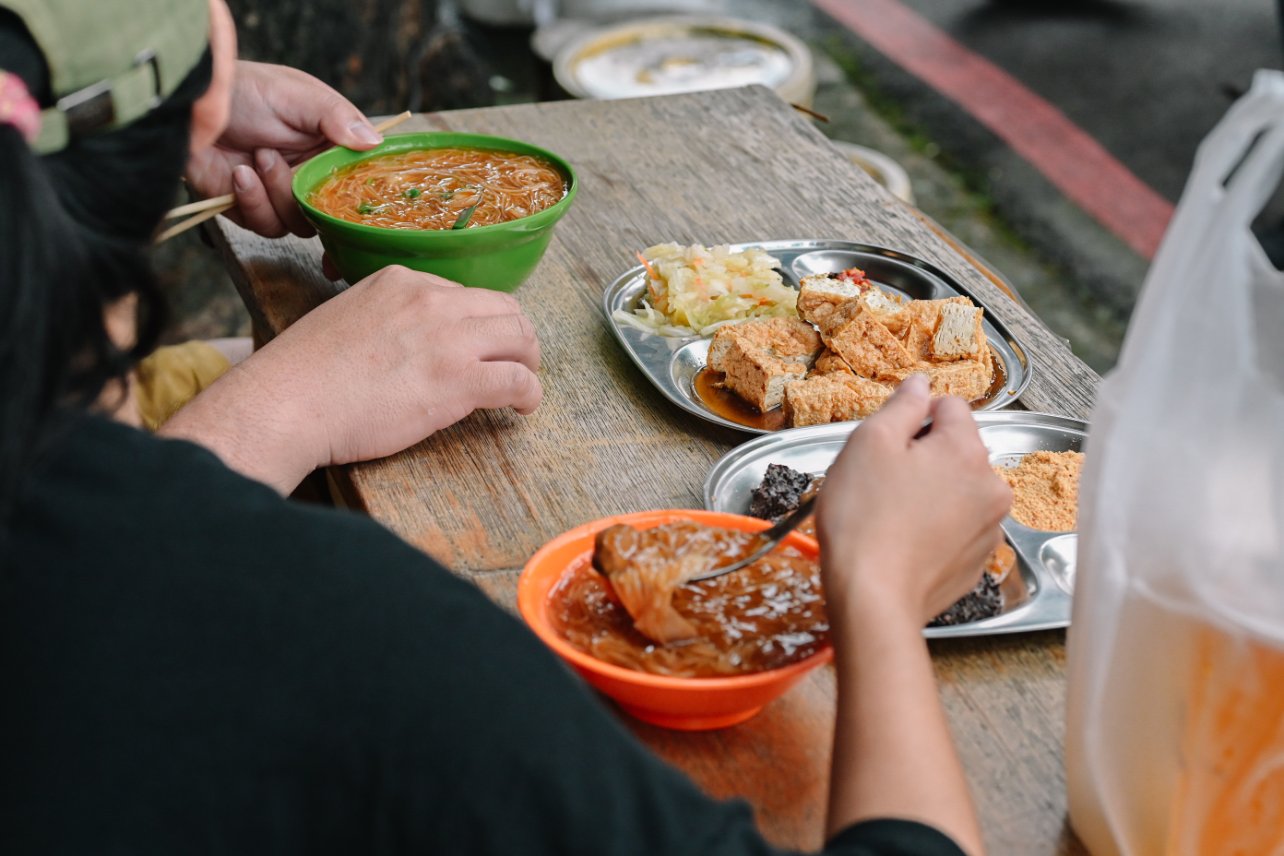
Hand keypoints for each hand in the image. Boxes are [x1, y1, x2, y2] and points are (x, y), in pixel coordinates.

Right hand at [160, 267, 541, 492]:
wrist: (288, 402)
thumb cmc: (304, 374)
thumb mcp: (346, 318)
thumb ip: (386, 320)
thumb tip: (408, 343)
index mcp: (400, 280)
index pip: (462, 294)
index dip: (477, 322)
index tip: (477, 345)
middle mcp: (431, 299)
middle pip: (502, 307)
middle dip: (515, 335)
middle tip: (516, 361)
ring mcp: (449, 337)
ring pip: (520, 337)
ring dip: (529, 361)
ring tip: (525, 382)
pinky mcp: (459, 379)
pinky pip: (518, 379)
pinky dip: (531, 393)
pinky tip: (525, 406)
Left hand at [185, 60, 382, 236]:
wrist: (188, 106)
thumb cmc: (244, 90)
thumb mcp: (298, 95)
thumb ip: (337, 117)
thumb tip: (374, 142)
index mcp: (329, 147)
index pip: (358, 179)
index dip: (359, 193)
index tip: (357, 198)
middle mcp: (309, 175)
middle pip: (330, 212)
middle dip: (306, 193)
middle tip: (284, 163)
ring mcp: (280, 195)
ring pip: (299, 224)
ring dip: (276, 194)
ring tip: (256, 158)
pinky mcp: (251, 210)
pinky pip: (266, 226)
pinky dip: (253, 201)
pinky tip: (239, 174)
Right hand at [815, 374, 1010, 625]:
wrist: (874, 599)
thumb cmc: (864, 517)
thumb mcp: (869, 443)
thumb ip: (902, 405)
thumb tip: (921, 383)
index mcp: (967, 449)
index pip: (950, 405)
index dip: (913, 419)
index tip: (887, 446)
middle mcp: (992, 485)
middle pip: (957, 449)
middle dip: (924, 457)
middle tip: (883, 482)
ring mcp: (989, 527)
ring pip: (958, 489)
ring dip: (931, 492)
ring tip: (892, 515)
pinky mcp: (978, 561)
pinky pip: (957, 527)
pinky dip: (935, 527)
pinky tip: (904, 541)